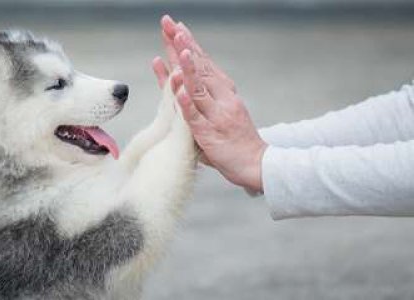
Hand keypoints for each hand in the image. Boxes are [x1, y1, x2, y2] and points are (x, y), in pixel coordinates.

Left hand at [153, 15, 266, 191]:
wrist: (255, 163)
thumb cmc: (234, 137)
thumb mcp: (220, 110)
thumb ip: (199, 95)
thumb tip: (179, 76)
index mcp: (223, 91)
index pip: (203, 62)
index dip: (188, 44)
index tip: (176, 26)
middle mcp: (222, 98)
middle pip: (199, 68)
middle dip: (183, 45)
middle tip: (170, 25)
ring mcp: (216, 115)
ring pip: (199, 88)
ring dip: (188, 68)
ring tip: (178, 49)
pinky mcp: (209, 134)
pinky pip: (196, 117)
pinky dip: (187, 103)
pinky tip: (179, 90)